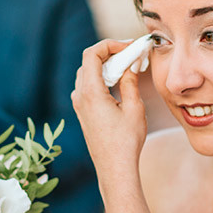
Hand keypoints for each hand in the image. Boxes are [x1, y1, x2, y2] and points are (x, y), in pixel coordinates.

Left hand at [71, 39, 146, 177]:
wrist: (114, 168)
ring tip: (127, 67)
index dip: (110, 44)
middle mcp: (80, 97)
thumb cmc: (126, 141)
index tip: (128, 46)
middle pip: (88, 62)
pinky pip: (88, 87)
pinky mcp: (83, 113)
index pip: (92, 54)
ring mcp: (79, 105)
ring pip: (87, 73)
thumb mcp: (134, 108)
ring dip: (106, 66)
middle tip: (131, 54)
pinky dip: (102, 79)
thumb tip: (131, 63)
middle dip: (110, 53)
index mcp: (91, 92)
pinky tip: (118, 84)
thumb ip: (130, 81)